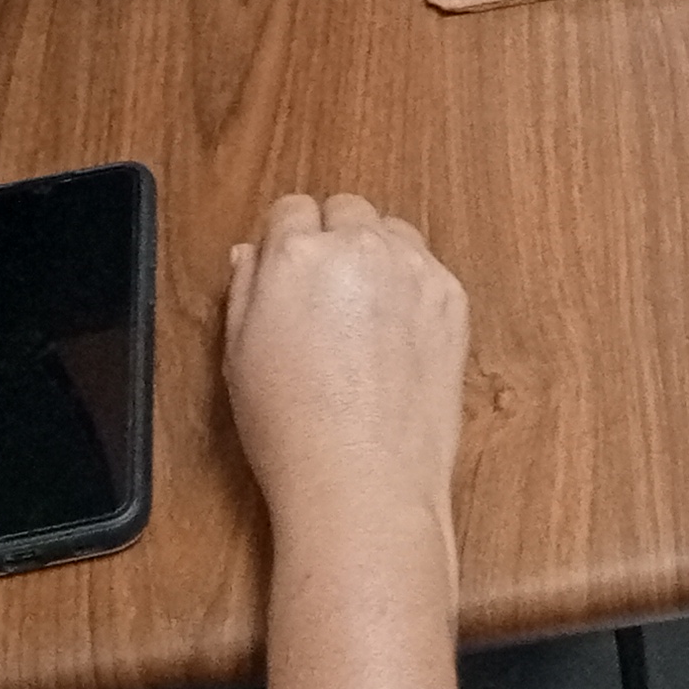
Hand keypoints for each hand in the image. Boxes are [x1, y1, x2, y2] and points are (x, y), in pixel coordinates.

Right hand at [224, 194, 468, 541]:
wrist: (364, 480)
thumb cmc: (292, 430)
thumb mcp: (238, 357)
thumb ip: (245, 289)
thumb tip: (252, 253)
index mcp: (295, 255)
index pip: (291, 209)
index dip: (288, 242)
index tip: (290, 272)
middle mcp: (357, 248)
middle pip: (346, 209)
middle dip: (333, 239)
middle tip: (326, 296)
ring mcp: (412, 269)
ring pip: (391, 232)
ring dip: (376, 256)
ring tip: (363, 318)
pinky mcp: (450, 296)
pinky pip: (426, 268)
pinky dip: (411, 289)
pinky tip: (395, 338)